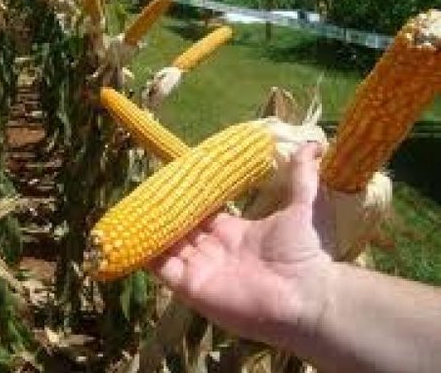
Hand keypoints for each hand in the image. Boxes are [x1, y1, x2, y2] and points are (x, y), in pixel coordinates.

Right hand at [147, 143, 333, 346]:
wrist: (304, 297)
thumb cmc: (302, 254)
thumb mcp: (302, 208)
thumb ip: (302, 177)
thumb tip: (314, 144)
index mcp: (231, 231)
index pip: (200, 211)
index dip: (186, 198)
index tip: (168, 180)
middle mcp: (212, 249)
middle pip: (179, 227)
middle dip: (163, 212)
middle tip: (141, 192)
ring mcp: (199, 268)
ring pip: (166, 245)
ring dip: (151, 230)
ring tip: (129, 209)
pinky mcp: (190, 286)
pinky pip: (161, 269)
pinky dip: (145, 255)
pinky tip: (131, 237)